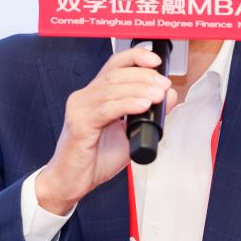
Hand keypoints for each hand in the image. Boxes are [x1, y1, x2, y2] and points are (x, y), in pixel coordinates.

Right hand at [34, 46, 176, 214]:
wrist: (70, 183)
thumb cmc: (94, 160)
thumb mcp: (129, 134)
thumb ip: (148, 114)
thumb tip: (170, 96)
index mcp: (95, 96)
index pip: (114, 66)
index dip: (135, 57)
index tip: (155, 61)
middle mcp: (84, 97)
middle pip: (115, 74)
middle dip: (144, 76)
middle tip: (163, 84)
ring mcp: (80, 109)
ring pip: (111, 88)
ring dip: (140, 89)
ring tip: (158, 95)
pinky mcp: (79, 124)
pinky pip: (106, 109)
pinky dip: (127, 104)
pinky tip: (143, 106)